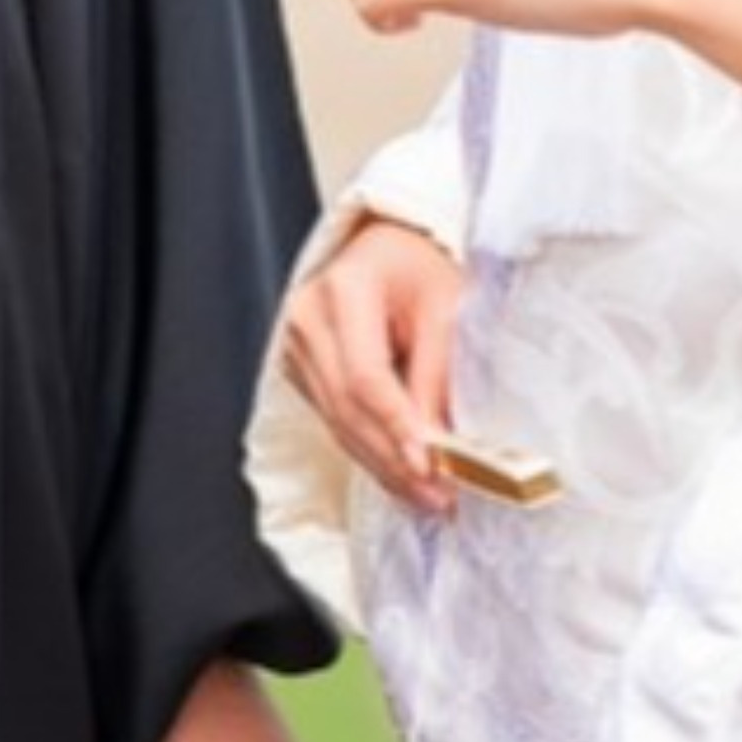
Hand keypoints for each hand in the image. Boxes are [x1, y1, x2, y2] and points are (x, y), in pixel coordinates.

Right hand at [280, 217, 464, 516]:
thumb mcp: (444, 305)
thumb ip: (437, 374)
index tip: (430, 467)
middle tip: (438, 496)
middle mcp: (307, 317)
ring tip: (427, 496)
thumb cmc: (419, 266)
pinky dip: (370, 450)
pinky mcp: (301, 369)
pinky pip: (334, 419)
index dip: (396, 427)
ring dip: (383, 465)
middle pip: (346, 407)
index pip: (366, 376)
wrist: (386, 244)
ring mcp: (296, 345)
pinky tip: (401, 473)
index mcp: (343, 288)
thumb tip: (439, 446)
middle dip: (394, 459)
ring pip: (338, 423)